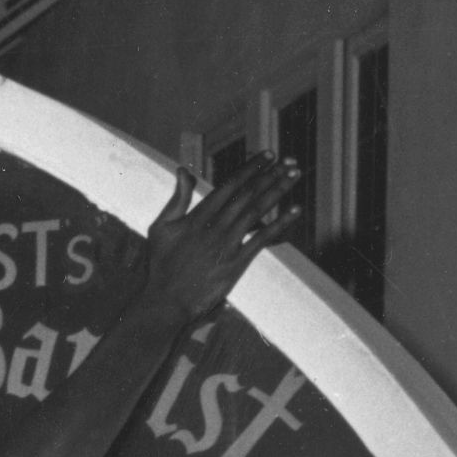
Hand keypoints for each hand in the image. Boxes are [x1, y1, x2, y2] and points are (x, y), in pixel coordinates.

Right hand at [137, 158, 298, 325]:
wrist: (167, 301)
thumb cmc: (161, 265)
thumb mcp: (161, 227)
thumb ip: (177, 198)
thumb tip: (183, 170)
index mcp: (198, 216)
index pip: (229, 185)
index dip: (251, 168)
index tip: (267, 155)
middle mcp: (216, 227)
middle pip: (248, 194)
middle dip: (270, 175)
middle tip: (289, 161)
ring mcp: (227, 245)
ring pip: (257, 211)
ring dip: (278, 191)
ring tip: (295, 176)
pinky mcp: (237, 263)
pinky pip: (262, 239)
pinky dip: (280, 224)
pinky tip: (295, 210)